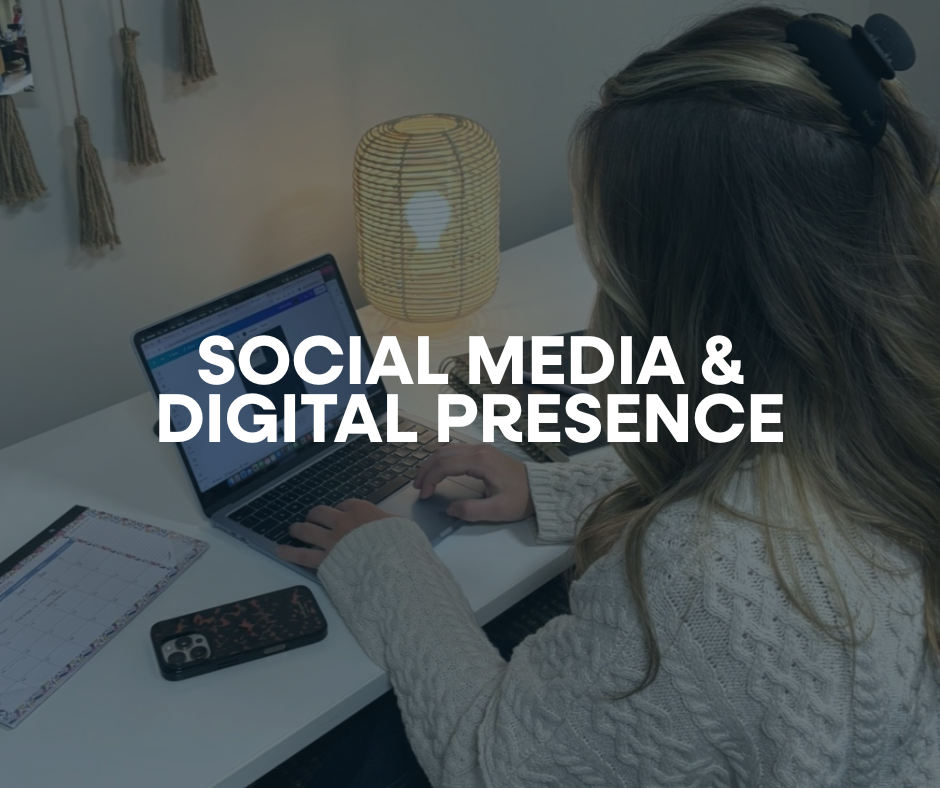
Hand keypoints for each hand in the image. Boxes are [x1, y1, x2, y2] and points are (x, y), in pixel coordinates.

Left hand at [276, 499, 392, 569]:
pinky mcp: (325, 561)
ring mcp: (332, 541)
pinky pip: (301, 554)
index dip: (341, 509)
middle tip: (312, 520)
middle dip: (315, 516)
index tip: (340, 514)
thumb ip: (390, 525)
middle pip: (321, 513)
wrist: (394, 568)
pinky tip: (280, 550)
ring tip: (294, 530)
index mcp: (362, 511)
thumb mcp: (402, 528)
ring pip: (306, 529)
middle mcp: (343, 522)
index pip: (346, 504)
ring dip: (298, 529)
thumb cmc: (402, 550)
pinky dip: (289, 552)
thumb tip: (391, 527)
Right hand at [413, 444, 533, 521]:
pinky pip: (456, 450)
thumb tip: (450, 509)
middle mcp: (479, 450)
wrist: (540, 488)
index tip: (424, 494)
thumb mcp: (498, 510)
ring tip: (423, 479)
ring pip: (448, 449)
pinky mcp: (484, 452)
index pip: (445, 465)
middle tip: (417, 487)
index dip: (430, 479)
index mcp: (480, 461)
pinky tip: (439, 469)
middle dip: (426, 469)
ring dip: (433, 462)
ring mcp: (481, 449)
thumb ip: (471, 511)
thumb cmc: (522, 498)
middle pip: (442, 453)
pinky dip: (443, 458)